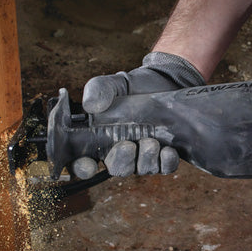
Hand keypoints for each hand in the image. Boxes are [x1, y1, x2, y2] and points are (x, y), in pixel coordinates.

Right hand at [71, 52, 203, 177]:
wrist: (162, 82)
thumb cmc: (131, 87)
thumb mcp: (112, 84)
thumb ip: (98, 90)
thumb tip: (90, 106)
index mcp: (99, 139)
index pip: (84, 162)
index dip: (83, 168)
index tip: (89, 164)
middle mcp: (120, 151)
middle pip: (117, 169)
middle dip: (121, 161)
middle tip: (128, 146)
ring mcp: (143, 154)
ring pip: (141, 169)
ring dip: (145, 160)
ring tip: (151, 142)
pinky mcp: (163, 153)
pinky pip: (164, 167)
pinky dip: (166, 163)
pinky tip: (168, 150)